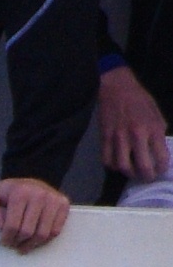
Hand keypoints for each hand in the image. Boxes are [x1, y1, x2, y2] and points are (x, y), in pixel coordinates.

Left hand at [0, 176, 68, 252]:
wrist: (30, 182)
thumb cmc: (8, 191)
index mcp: (20, 193)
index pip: (13, 225)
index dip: (7, 238)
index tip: (4, 242)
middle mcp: (39, 195)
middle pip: (28, 231)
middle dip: (18, 242)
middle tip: (13, 245)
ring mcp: (54, 199)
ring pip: (43, 234)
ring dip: (32, 244)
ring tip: (24, 245)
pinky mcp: (64, 204)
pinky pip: (56, 231)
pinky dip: (45, 240)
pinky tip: (36, 240)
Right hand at [99, 67, 169, 183]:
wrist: (117, 88)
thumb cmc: (140, 100)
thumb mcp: (157, 115)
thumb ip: (158, 133)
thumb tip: (157, 150)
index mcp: (153, 128)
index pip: (161, 157)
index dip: (162, 168)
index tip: (161, 169)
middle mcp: (136, 135)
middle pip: (142, 166)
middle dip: (146, 176)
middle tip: (147, 177)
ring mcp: (118, 137)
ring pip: (122, 166)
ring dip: (128, 173)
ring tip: (132, 172)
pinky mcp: (104, 137)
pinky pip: (107, 159)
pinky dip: (113, 166)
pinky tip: (118, 163)